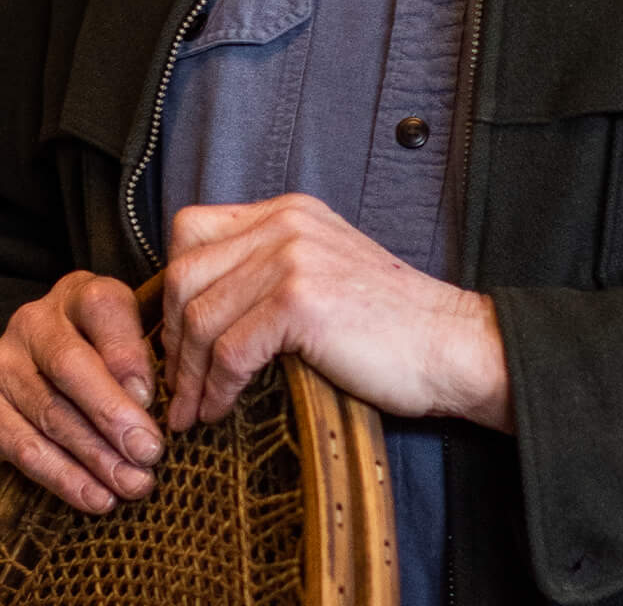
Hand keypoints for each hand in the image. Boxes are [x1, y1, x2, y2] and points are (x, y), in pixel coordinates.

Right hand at [0, 271, 162, 513]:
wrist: (28, 398)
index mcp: (77, 296)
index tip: (153, 399)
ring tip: (132, 484)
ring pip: (50, 412)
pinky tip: (96, 497)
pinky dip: (64, 478)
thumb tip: (154, 406)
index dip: (128, 352)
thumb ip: (142, 366)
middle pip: (70, 364)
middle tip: (149, 453)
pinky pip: (25, 448)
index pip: (102, 306)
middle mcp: (32, 322)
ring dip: (96, 456)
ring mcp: (0, 364)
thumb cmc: (98, 373)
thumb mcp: (125, 354)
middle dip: (113, 413)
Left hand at [162, 193, 509, 434]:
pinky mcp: (300, 301)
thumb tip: (195, 314)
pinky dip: (215, 389)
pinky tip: (219, 410)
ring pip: (199, 316)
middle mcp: (284, 223)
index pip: (191, 231)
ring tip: (191, 410)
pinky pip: (229, 350)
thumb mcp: (322, 274)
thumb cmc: (391, 327)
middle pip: (184, 272)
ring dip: (188, 375)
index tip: (176, 339)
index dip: (172, 287)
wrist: (453, 347)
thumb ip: (266, 273)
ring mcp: (292, 258)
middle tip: (175, 384)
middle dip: (169, 337)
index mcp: (286, 212)